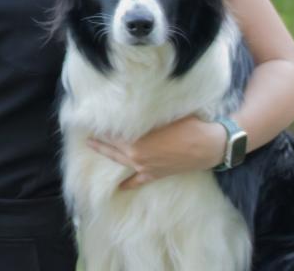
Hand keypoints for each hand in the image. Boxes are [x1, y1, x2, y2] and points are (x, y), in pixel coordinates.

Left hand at [87, 115, 225, 190]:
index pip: (111, 135)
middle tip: (86, 136)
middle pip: (112, 149)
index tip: (88, 122)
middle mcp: (137, 157)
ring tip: (95, 149)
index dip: (100, 128)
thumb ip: (144, 116)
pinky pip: (138, 181)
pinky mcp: (156, 175)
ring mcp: (145, 168)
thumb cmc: (187, 125)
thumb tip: (131, 107)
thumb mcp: (163, 115)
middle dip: (98, 143)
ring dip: (108, 156)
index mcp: (136, 142)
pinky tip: (119, 186)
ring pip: (121, 163)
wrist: (208, 145)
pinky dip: (128, 183)